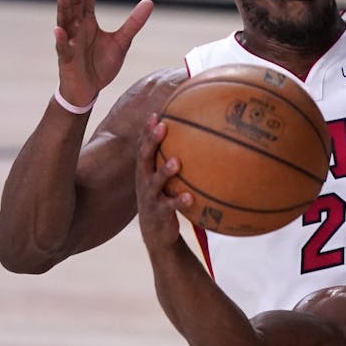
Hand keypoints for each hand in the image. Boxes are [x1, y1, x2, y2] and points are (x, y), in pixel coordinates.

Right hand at [55, 0, 153, 106]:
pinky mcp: (66, 58)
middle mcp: (76, 27)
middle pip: (73, 1)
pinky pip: (63, 47)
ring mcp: (69, 41)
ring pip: (65, 20)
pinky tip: (59, 29)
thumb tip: (149, 2)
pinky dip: (61, 38)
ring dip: (63, 5)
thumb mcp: (122, 41)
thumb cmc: (101, 64)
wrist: (89, 90)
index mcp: (88, 21)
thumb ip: (133, 23)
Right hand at [135, 114, 191, 250]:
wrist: (156, 231)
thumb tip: (201, 137)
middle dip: (151, 141)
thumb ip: (176, 158)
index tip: (155, 114)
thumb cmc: (165, 195)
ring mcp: (150, 197)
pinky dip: (179, 201)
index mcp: (146, 170)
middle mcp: (144, 180)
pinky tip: (191, 197)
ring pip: (155, 182)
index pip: (144, 146)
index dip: (147, 130)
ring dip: (165, 171)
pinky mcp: (159, 213)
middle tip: (162, 127)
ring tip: (177, 162)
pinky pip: (170, 206)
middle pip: (144, 158)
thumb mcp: (166, 178)